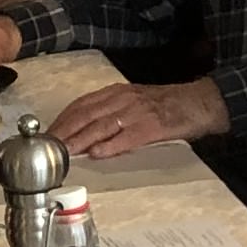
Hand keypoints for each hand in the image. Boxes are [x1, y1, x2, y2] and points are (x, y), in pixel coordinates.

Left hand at [54, 76, 222, 158]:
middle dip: (64, 131)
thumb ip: (110, 115)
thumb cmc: (166, 105)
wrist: (199, 102)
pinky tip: (97, 154)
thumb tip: (85, 135)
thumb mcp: (133, 103)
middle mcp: (123, 99)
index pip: (81, 105)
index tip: (47, 134)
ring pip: (102, 125)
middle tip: (48, 147)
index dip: (62, 120)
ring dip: (80, 140)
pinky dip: (110, 145)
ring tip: (65, 152)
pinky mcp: (152, 127)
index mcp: (116, 93)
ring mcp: (137, 112)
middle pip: (86, 115)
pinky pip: (127, 137)